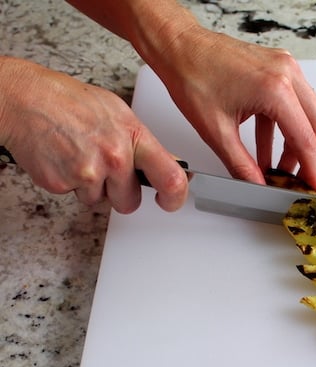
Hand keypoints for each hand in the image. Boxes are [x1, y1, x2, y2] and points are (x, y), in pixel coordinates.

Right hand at [0, 57, 187, 212]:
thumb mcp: (118, 114)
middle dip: (120, 193)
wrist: (23, 98)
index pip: (170, 177)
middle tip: (106, 171)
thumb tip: (173, 165)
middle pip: (130, 202)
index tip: (171, 202)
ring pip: (101, 202)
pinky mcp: (62, 183)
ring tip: (80, 157)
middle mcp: (114, 156)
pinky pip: (76, 197)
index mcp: (133, 136)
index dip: (175, 196)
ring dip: (92, 188)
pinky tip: (65, 160)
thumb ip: (145, 144)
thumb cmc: (69, 102)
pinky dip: (70, 184)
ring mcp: (88, 172)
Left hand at [153, 29, 315, 195]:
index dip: (314, 170)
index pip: (305, 139)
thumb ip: (241, 165)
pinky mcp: (277, 70)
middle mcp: (286, 74)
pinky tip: (268, 153)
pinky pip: (292, 105)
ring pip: (308, 116)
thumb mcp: (216, 132)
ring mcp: (284, 68)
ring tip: (280, 171)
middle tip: (303, 183)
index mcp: (274, 89)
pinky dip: (284, 131)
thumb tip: (258, 185)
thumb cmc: (192, 75)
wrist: (179, 47)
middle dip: (312, 159)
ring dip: (297, 146)